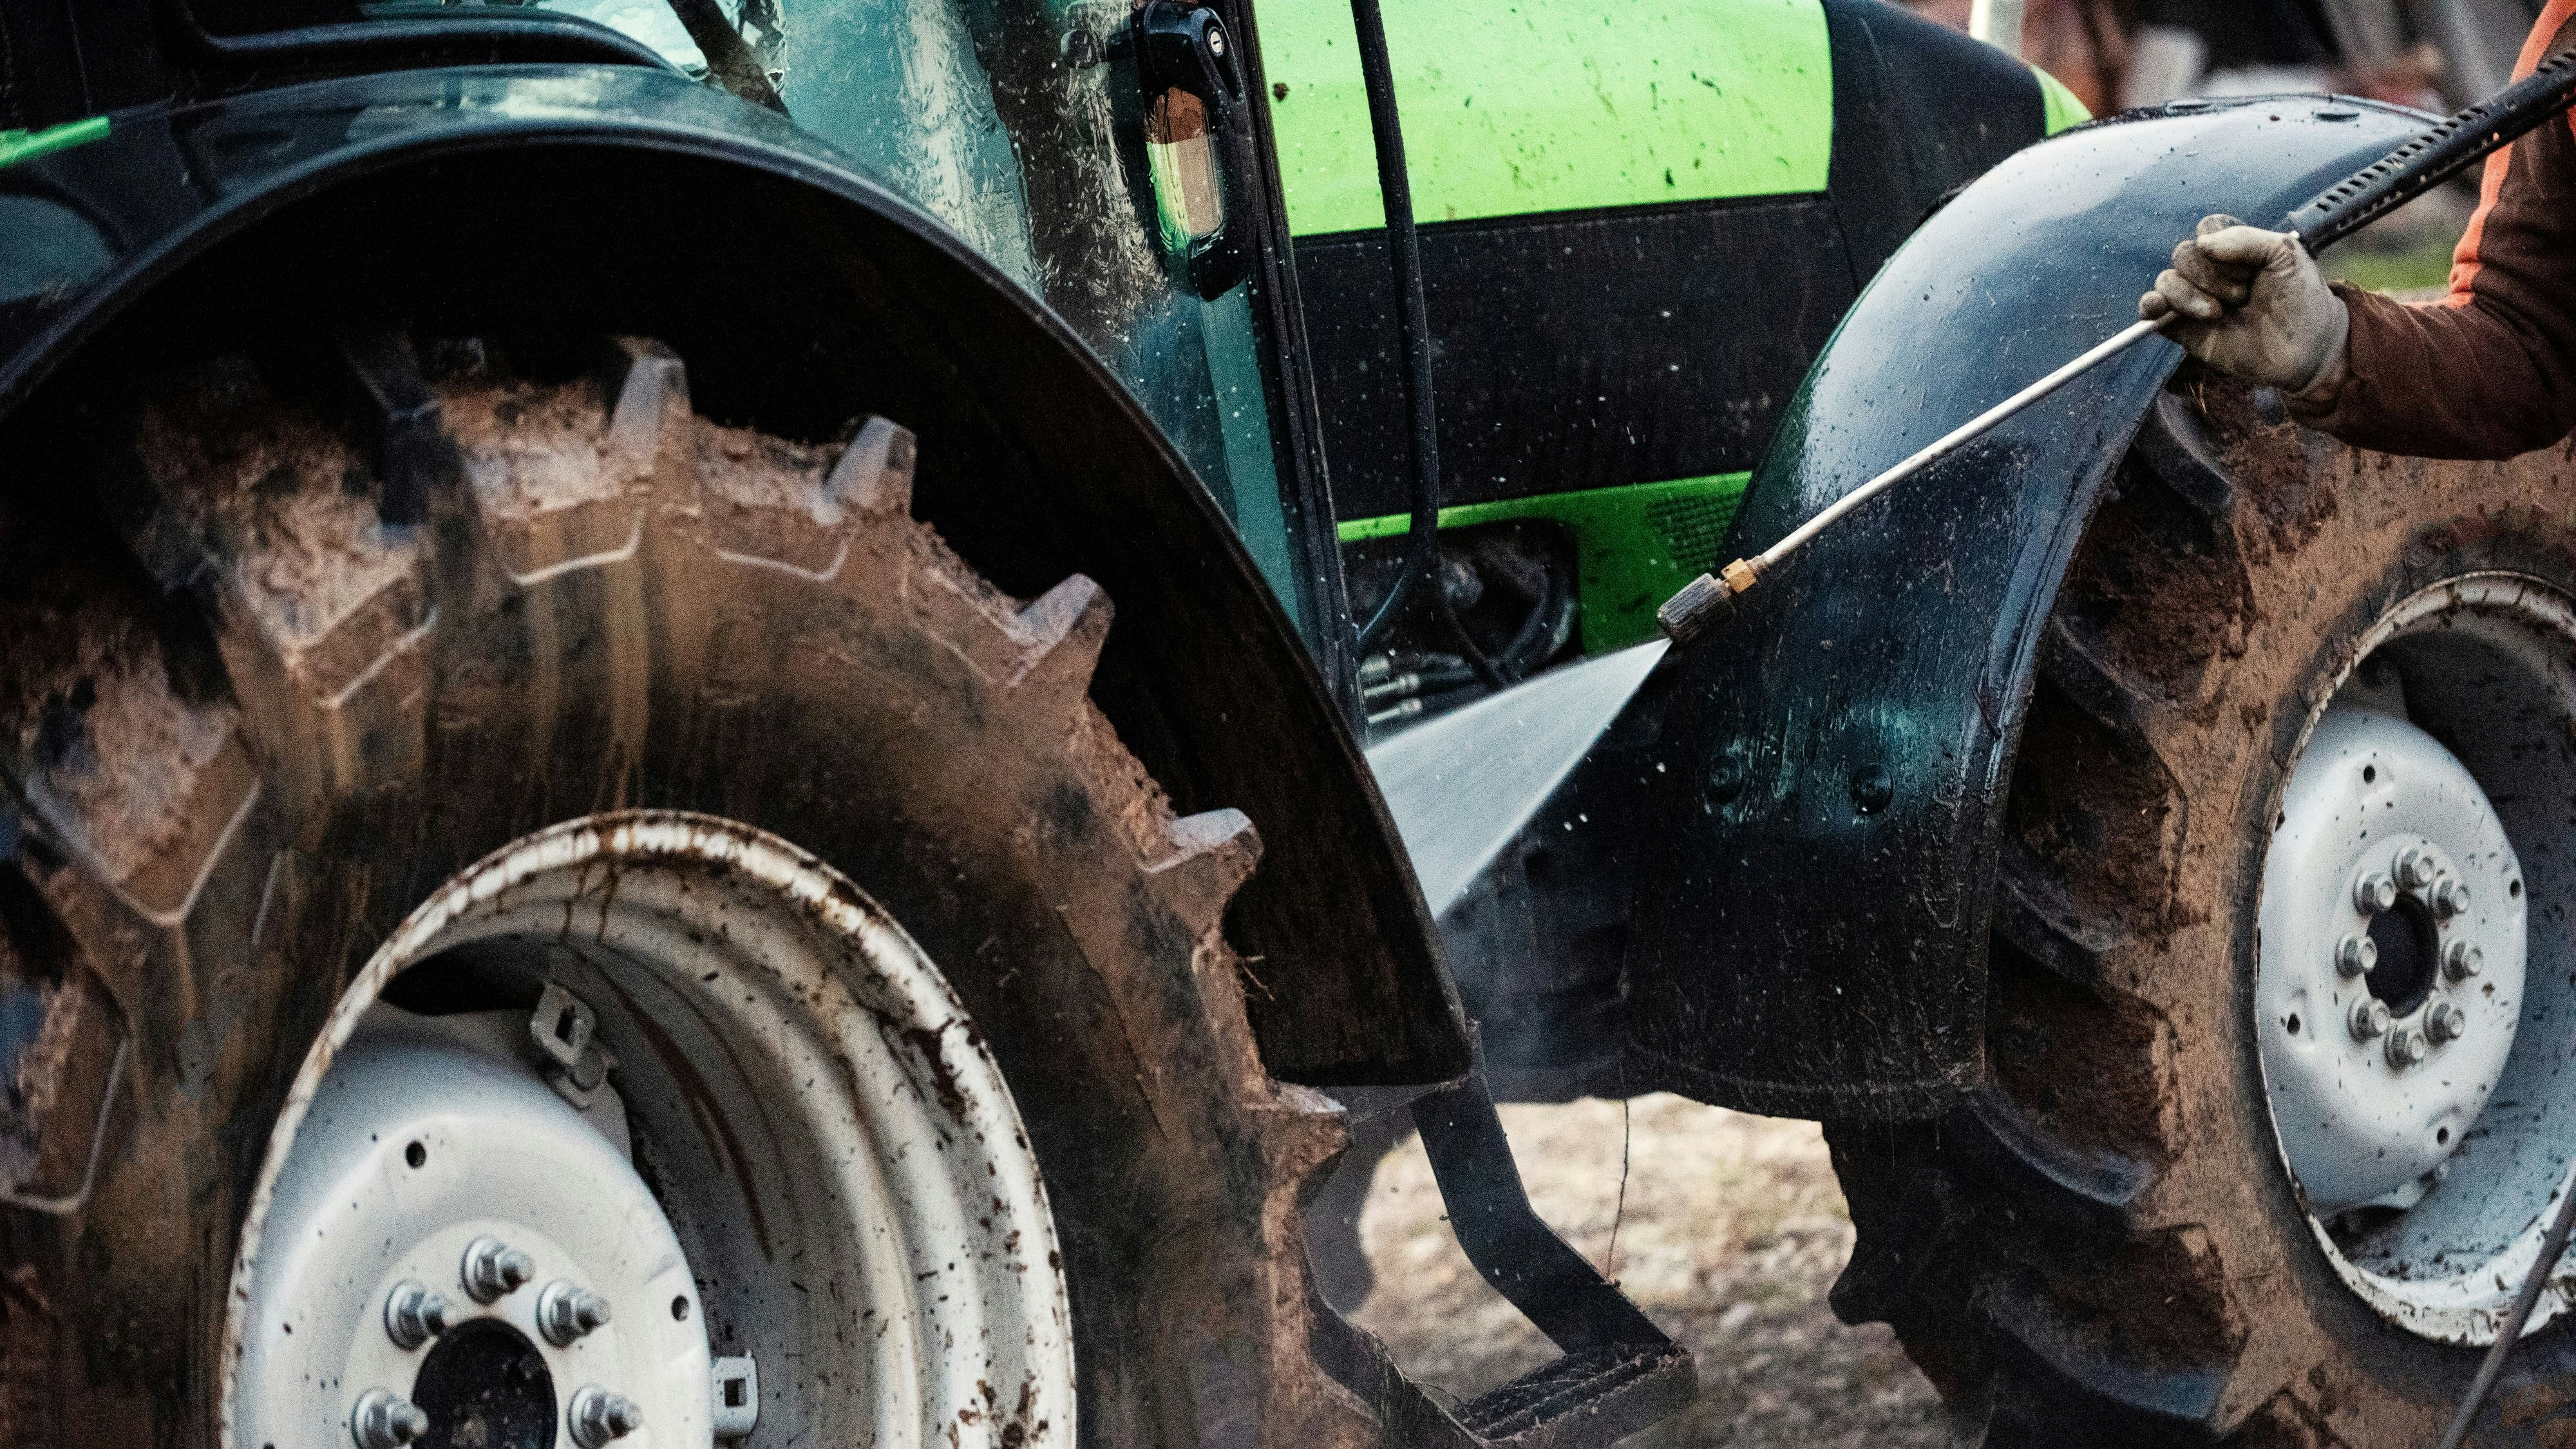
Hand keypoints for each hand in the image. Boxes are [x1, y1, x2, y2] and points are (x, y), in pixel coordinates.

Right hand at [2139, 215, 2350, 403]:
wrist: (2305, 349)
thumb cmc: (2300, 299)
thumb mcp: (2285, 255)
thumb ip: (2247, 239)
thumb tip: (2202, 244)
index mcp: (2233, 248)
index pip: (2207, 229)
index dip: (2224, 246)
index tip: (2251, 268)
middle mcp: (2210, 271)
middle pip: (2184, 254)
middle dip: (2213, 277)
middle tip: (2243, 296)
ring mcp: (2193, 299)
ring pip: (2167, 281)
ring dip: (2190, 296)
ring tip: (2218, 315)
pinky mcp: (2181, 328)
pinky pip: (2150, 311)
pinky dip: (2149, 306)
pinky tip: (2158, 308)